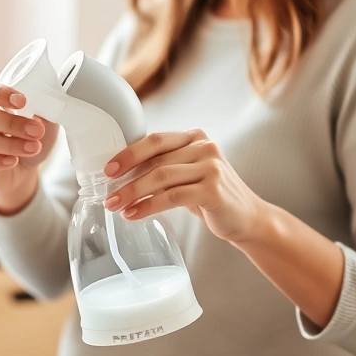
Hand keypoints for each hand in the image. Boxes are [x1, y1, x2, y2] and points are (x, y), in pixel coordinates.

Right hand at [0, 77, 59, 214]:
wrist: (23, 170)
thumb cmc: (29, 138)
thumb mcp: (43, 121)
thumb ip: (42, 109)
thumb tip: (46, 102)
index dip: (1, 93)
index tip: (23, 102)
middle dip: (12, 124)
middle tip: (37, 131)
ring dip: (10, 144)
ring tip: (33, 148)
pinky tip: (13, 161)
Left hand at [102, 129, 266, 242]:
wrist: (247, 218)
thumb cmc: (212, 196)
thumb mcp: (188, 175)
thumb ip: (163, 168)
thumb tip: (121, 175)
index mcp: (195, 137)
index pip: (155, 140)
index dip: (128, 153)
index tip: (108, 169)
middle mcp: (205, 147)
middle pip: (156, 160)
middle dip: (127, 178)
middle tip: (107, 195)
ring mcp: (211, 167)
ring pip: (161, 178)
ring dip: (133, 193)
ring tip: (116, 207)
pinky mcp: (213, 190)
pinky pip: (172, 197)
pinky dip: (149, 206)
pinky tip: (134, 215)